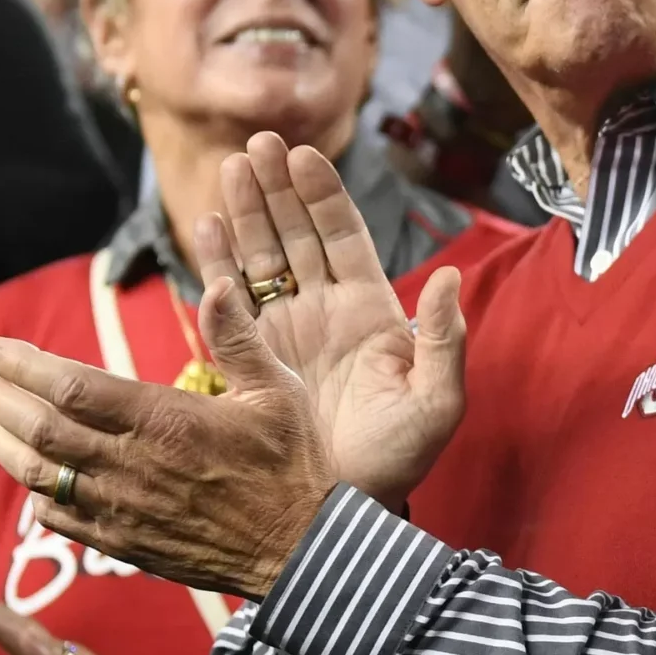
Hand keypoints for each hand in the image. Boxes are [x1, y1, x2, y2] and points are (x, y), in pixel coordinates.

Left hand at [0, 294, 334, 598]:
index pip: (69, 386)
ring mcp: (124, 509)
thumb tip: (217, 282)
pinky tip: (34, 478)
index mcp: (164, 419)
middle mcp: (132, 464)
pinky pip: (61, 520)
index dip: (22, 365)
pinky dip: (37, 495)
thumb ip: (238, 336)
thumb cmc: (295, 465)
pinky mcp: (126, 544)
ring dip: (4, 444)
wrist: (302, 551)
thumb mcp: (278, 390)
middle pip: (39, 428)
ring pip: (39, 475)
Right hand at [192, 133, 468, 505]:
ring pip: (261, 258)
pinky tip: (204, 226)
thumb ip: (445, 340)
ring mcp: (283, 332)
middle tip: (256, 143)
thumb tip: (451, 276)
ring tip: (229, 169)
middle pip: (296, 234)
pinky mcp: (249, 358)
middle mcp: (323, 312)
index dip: (323, 196)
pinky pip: (229, 301)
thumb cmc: (399, 460)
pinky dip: (215, 264)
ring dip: (244, 213)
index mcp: (370, 312)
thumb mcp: (436, 402)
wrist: (346, 510)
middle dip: (277, 189)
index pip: (344, 237)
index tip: (303, 156)